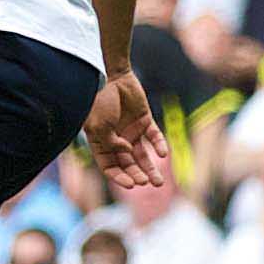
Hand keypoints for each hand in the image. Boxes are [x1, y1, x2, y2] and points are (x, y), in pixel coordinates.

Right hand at [84, 72, 167, 194]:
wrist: (115, 78)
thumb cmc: (102, 102)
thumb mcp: (100, 125)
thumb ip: (111, 142)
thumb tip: (126, 152)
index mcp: (101, 144)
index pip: (110, 167)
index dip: (119, 177)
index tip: (131, 185)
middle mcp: (117, 141)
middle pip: (128, 165)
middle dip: (137, 175)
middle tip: (147, 183)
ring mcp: (132, 132)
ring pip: (143, 156)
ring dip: (150, 169)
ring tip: (159, 182)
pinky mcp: (145, 122)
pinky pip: (154, 137)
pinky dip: (159, 146)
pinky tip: (163, 154)